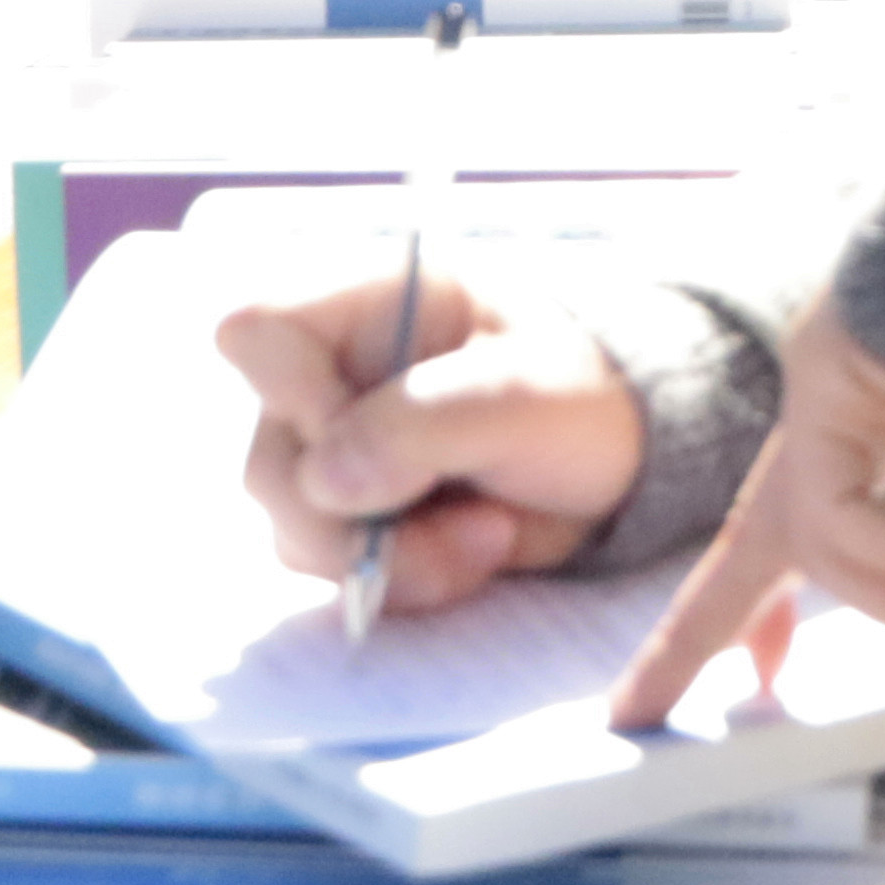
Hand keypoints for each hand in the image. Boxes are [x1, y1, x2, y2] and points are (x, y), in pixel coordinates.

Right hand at [213, 270, 644, 620]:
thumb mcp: (525, 396)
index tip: (372, 446)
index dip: (294, 398)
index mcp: (368, 302)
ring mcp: (340, 452)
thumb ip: (423, 423)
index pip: (255, 331)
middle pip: (269, 459)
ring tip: (489, 535)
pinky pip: (338, 573)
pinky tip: (477, 554)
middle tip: (466, 524)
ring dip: (393, 558)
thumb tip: (326, 480)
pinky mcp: (360, 519)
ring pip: (297, 529)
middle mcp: (333, 376)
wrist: (628, 462)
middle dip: (360, 518)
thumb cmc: (586, 395)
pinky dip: (406, 581)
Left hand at [600, 296, 884, 729]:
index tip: (763, 675)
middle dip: (691, 636)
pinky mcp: (824, 397)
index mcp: (881, 432)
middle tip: (631, 714)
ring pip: (822, 550)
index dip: (787, 604)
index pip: (828, 525)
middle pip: (749, 550)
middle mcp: (835, 426)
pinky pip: (845, 523)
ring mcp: (822, 408)